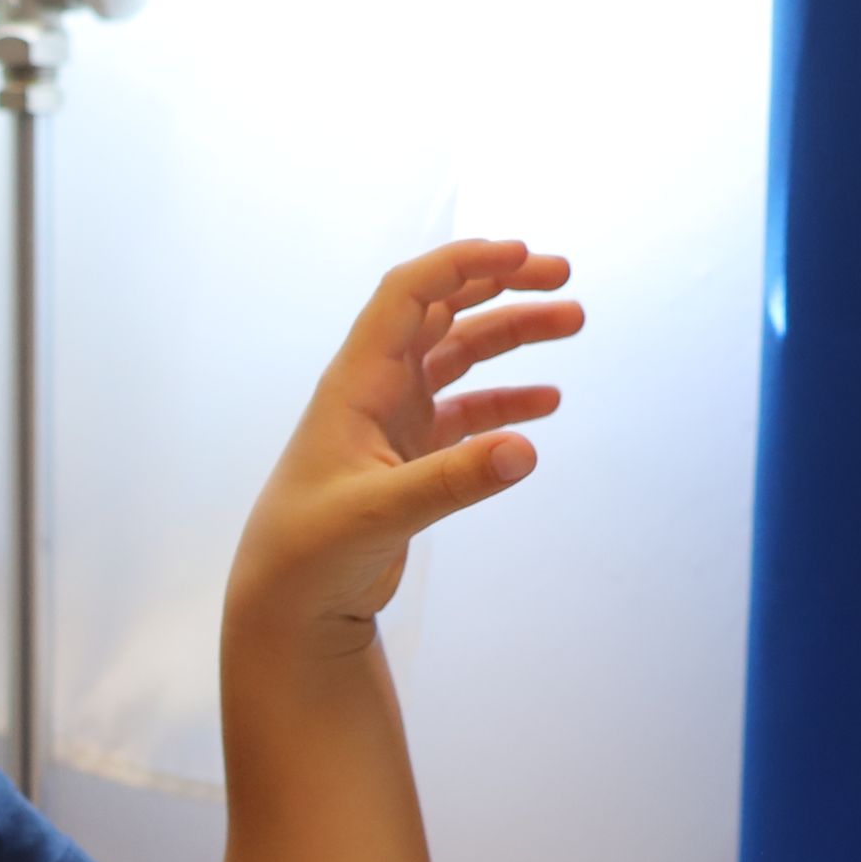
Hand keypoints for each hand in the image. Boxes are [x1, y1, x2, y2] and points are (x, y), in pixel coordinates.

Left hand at [230, 241, 581, 654]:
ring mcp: (393, 423)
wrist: (287, 605)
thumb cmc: (308, 553)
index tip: (523, 255)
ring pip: (459, 356)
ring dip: (512, 334)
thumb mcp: (378, 514)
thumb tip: (526, 450)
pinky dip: (506, 400)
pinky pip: (466, 412)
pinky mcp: (409, 459)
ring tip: (573, 321)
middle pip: (441, 312)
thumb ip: (451, 481)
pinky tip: (547, 402)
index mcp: (355, 383)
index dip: (462, 264)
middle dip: (499, 284)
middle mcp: (374, 391)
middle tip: (564, 275)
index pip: (408, 296)